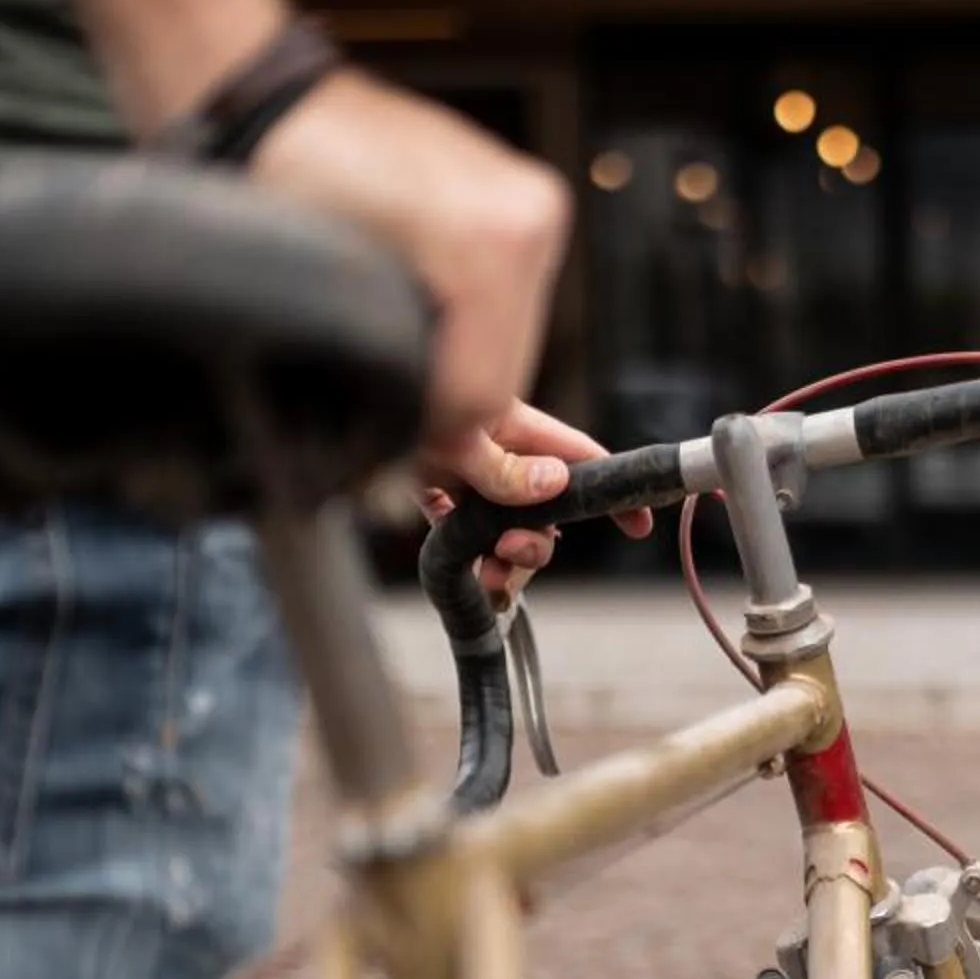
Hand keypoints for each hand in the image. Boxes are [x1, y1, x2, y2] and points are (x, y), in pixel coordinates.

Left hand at [244, 66, 567, 458]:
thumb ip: (396, 384)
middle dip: (453, 405)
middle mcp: (529, 218)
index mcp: (491, 241)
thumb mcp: (331, 302)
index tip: (399, 452)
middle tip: (400, 425)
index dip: (439, 435)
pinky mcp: (521, 204)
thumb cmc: (281, 186)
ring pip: (513, 342)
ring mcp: (532, 206)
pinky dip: (469, 331)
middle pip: (510, 370)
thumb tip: (430, 455)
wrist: (274, 103)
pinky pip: (509, 302)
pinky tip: (427, 329)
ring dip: (461, 369)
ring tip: (406, 371)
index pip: (487, 390)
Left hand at [417, 400, 654, 601]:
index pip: (582, 461)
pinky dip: (468, 558)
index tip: (638, 525)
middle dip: (535, 546)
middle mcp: (501, 457)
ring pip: (508, 534)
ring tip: (487, 578)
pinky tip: (461, 565)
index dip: (615, 492)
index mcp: (518, 430)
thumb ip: (506, 467)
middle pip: (545, 514)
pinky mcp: (442, 497)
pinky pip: (468, 538)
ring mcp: (473, 480)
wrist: (341, 404)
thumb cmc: (403, 401)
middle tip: (511, 556)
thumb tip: (555, 482)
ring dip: (503, 564)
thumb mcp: (457, 436)